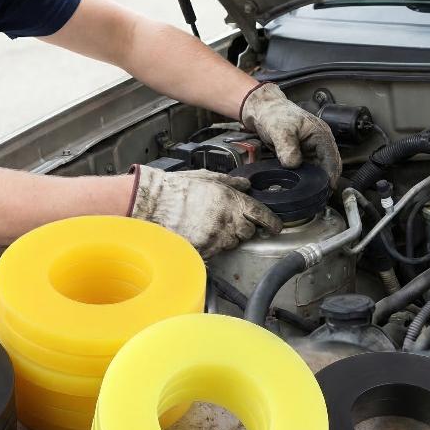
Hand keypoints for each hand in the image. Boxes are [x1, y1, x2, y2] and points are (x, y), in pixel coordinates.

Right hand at [127, 166, 282, 258]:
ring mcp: (216, 236)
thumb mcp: (208, 177)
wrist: (154, 203)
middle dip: (244, 228)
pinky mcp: (204, 249)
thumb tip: (247, 185)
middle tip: (231, 223)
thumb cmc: (177, 188)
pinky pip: (216, 252)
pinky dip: (213, 246)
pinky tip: (202, 235)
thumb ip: (231, 182)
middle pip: (248, 232)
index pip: (261, 214)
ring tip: (211, 227)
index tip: (275, 227)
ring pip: (233, 243)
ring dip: (228, 238)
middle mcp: (227, 219)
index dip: (271, 223)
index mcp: (231, 199)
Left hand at [240, 83, 341, 186]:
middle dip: (327, 181)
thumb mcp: (280, 129)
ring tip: (312, 195)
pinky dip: (307, 179)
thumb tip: (293, 164)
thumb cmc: (275, 114)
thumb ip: (287, 146)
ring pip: (319, 170)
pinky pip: (308, 170)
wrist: (263, 111)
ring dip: (317, 182)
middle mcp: (320, 143)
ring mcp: (311, 150)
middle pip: (329, 166)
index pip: (332, 158)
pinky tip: (302, 187)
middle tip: (321, 196)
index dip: (331, 174)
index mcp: (320, 134)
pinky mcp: (302, 156)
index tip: (327, 188)